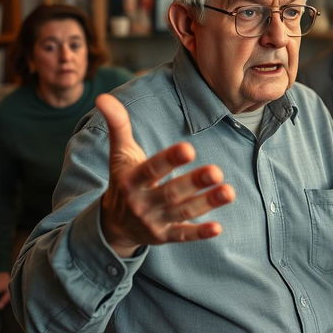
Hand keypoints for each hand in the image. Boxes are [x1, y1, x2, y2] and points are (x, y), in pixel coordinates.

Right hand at [96, 94, 235, 257]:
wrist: (112, 225)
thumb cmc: (122, 180)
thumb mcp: (119, 154)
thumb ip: (117, 125)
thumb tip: (103, 96)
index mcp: (131, 180)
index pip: (151, 169)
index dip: (169, 160)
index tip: (189, 149)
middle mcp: (142, 202)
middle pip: (171, 192)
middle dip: (194, 182)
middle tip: (217, 171)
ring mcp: (154, 221)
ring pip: (182, 212)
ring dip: (207, 203)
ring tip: (229, 192)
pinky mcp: (164, 236)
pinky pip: (182, 235)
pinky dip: (199, 233)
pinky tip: (218, 228)